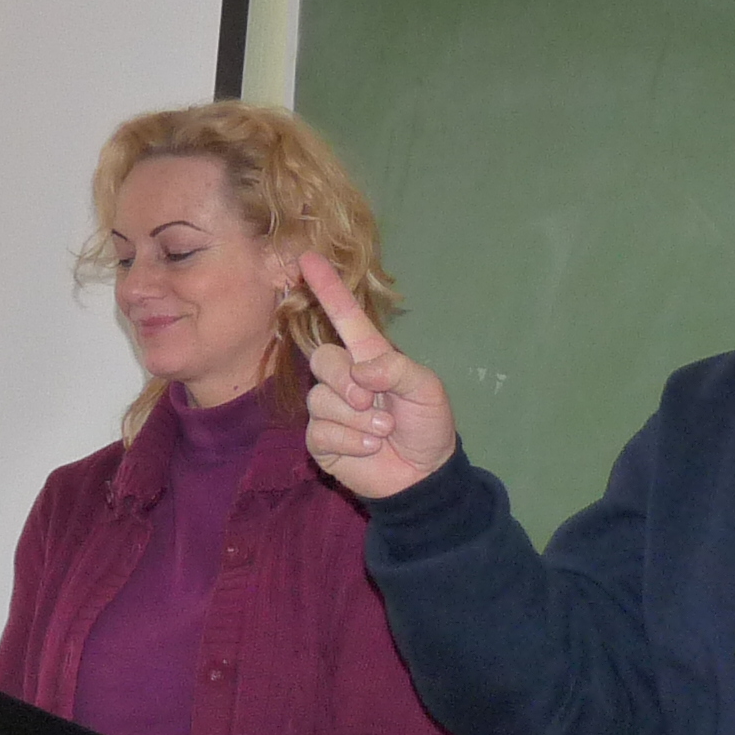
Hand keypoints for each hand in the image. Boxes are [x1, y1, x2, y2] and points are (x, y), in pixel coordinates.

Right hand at [299, 252, 457, 497]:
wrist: (423, 476)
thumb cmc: (428, 426)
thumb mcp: (427, 390)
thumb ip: (397, 369)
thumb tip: (360, 370)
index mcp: (371, 357)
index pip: (344, 317)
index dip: (327, 288)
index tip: (307, 258)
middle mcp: (345, 378)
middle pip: (322, 358)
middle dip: (347, 381)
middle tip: (374, 402)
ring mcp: (329, 408)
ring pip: (322, 399)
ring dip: (359, 419)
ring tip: (383, 431)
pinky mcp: (320, 439)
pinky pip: (321, 430)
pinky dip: (351, 441)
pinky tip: (369, 448)